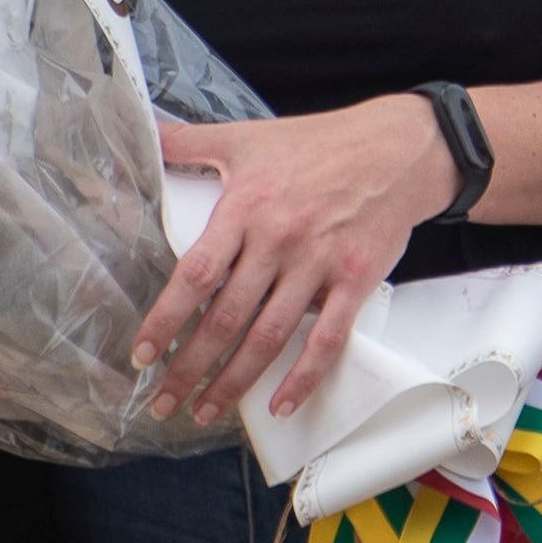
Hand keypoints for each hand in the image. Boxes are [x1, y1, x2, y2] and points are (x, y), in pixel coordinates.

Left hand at [131, 99, 452, 421]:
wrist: (399, 150)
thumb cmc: (320, 145)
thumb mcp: (247, 136)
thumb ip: (190, 141)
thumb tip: (142, 132)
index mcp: (246, 208)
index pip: (196, 274)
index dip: (166, 319)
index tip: (142, 353)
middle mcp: (279, 240)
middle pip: (226, 318)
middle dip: (189, 367)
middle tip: (164, 400)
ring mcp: (319, 264)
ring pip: (269, 336)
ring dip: (234, 381)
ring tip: (206, 410)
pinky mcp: (355, 281)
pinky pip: (326, 339)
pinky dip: (303, 377)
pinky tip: (280, 403)